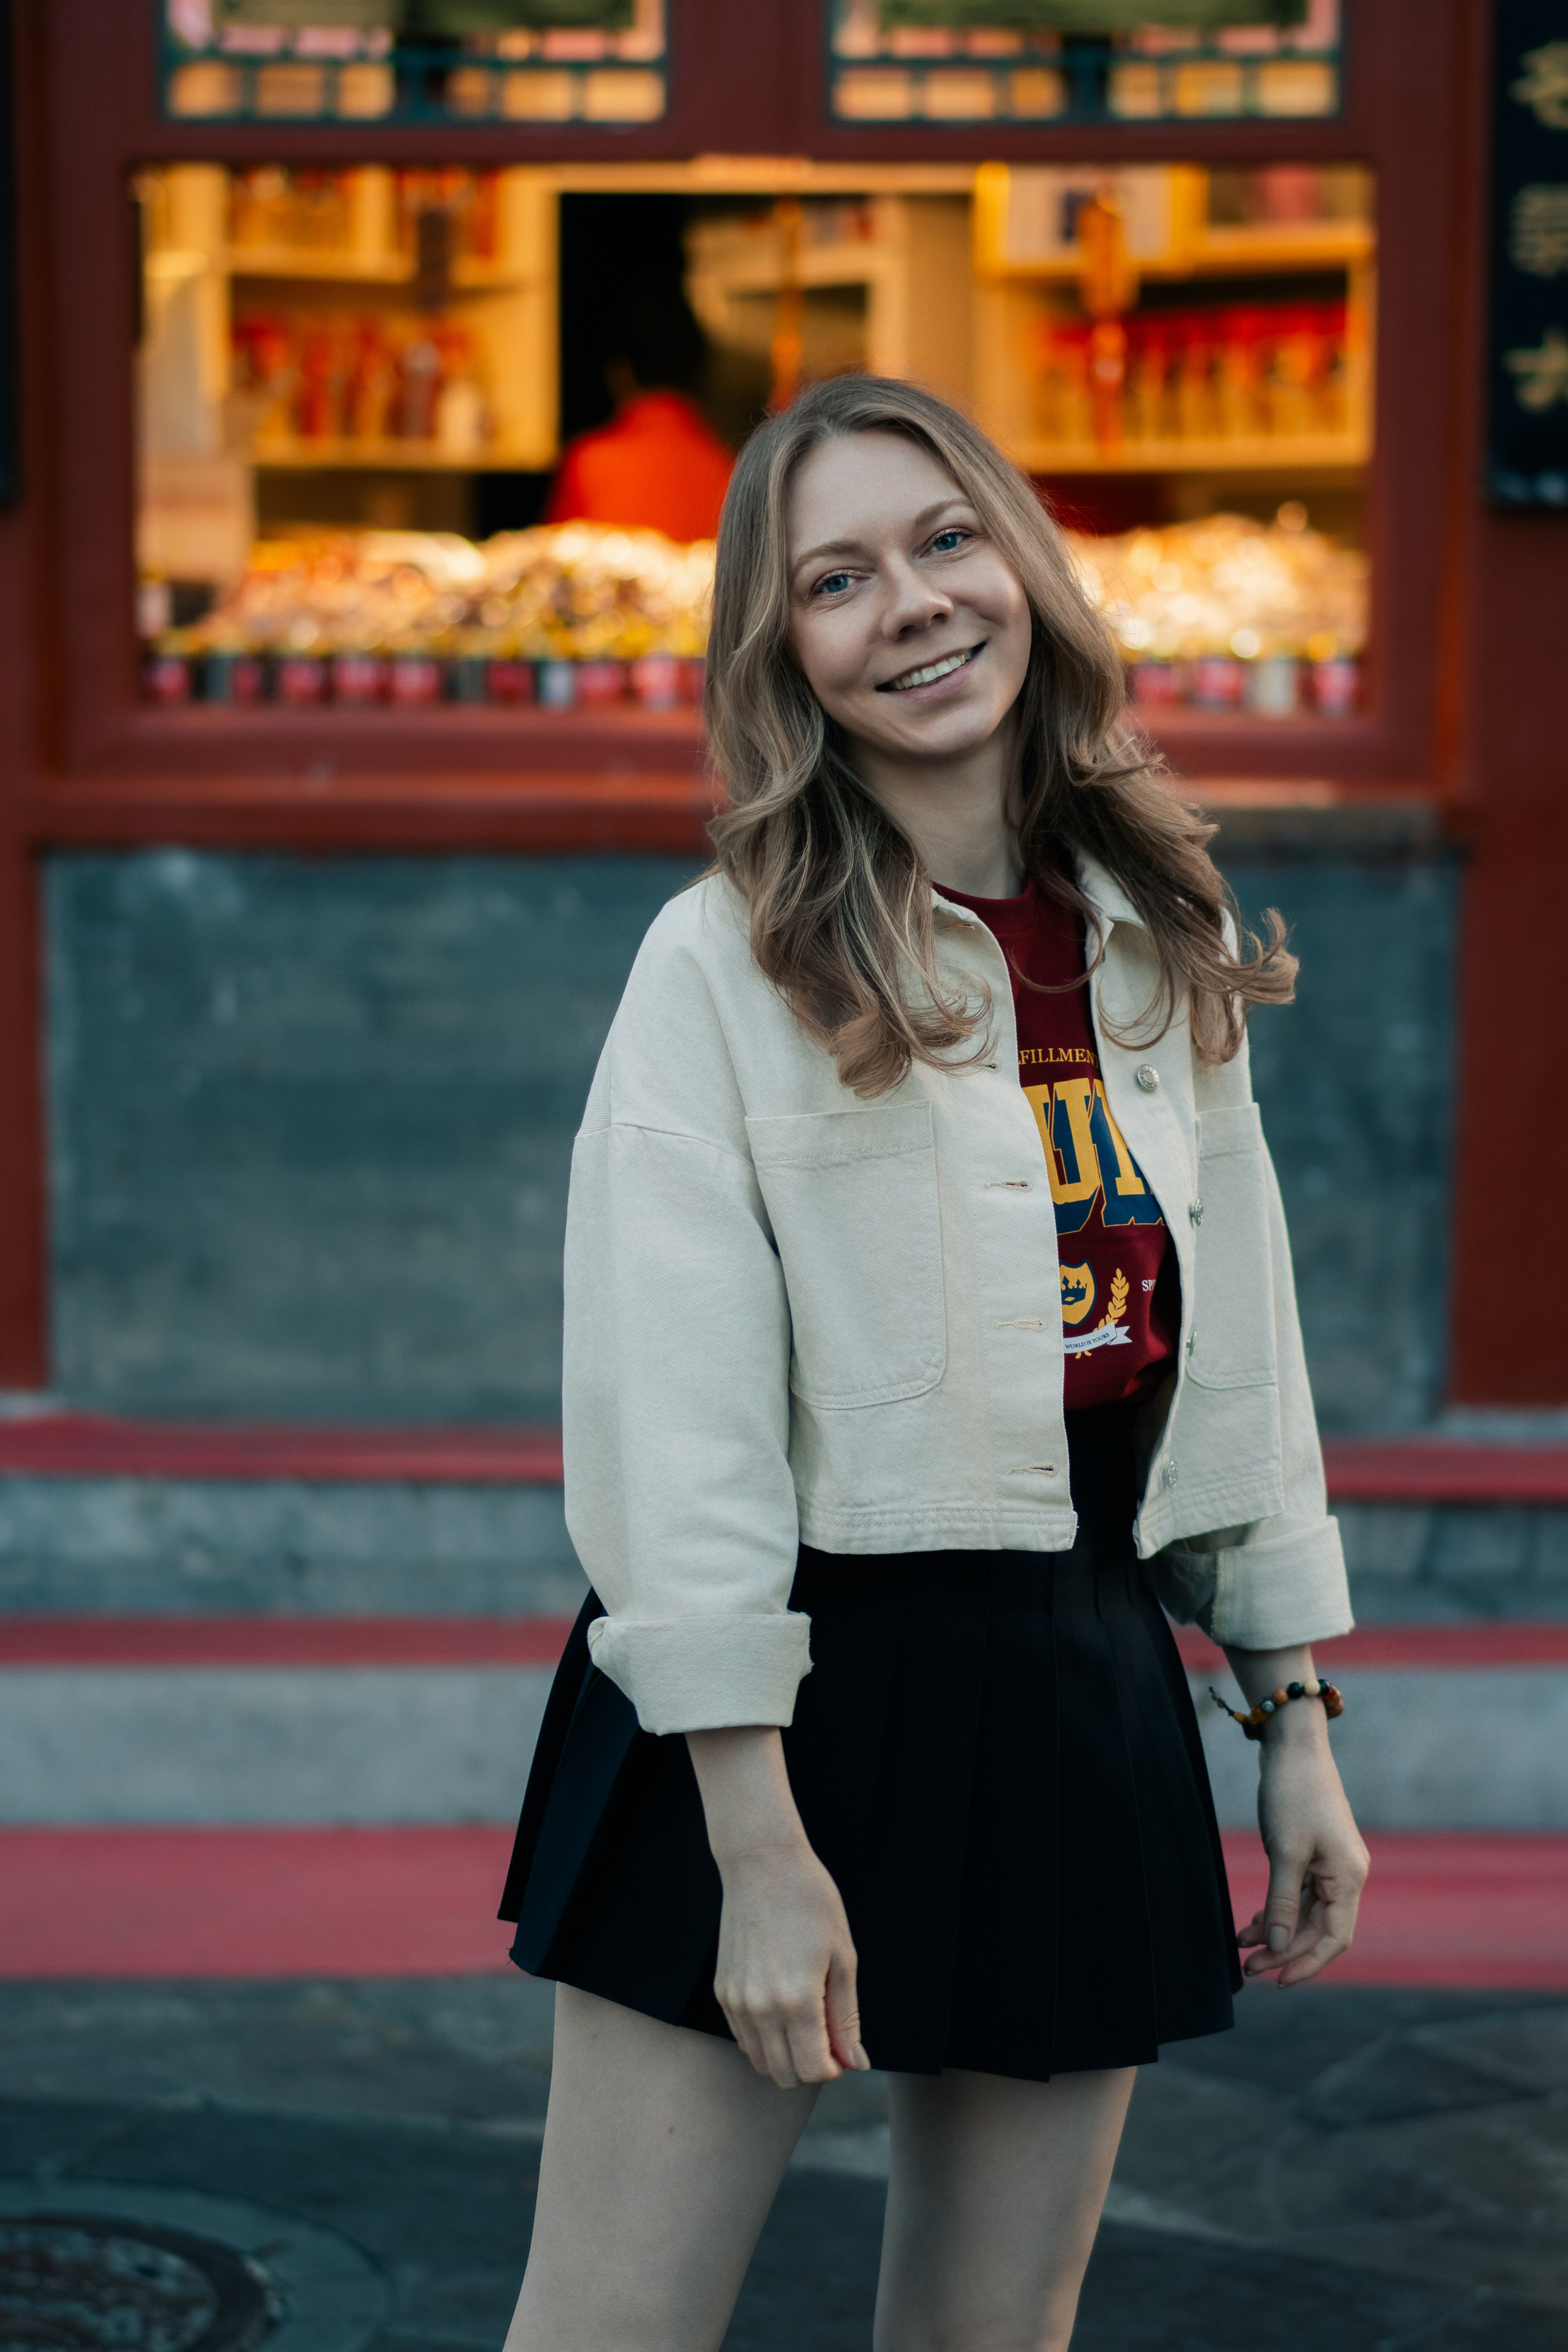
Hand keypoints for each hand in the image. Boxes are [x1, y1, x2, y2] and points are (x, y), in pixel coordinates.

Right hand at [687, 1726, 869, 2088]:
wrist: (762, 1865)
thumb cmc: (811, 1903)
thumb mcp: (843, 1958)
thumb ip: (846, 2017)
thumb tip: (856, 2063)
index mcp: (797, 2001)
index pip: (815, 2070)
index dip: (836, 2067)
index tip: (844, 2047)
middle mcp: (761, 2009)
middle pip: (785, 2074)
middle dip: (812, 2066)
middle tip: (827, 2035)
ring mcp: (737, 2002)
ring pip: (760, 2061)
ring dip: (786, 2056)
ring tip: (806, 2021)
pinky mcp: (723, 1991)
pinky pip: (743, 2038)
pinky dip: (764, 2039)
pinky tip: (782, 2009)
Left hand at [1240, 1702, 1369, 1986]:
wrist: (1293, 1746)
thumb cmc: (1293, 1794)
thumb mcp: (1284, 1852)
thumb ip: (1283, 1903)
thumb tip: (1281, 1948)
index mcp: (1348, 1878)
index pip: (1334, 1938)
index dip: (1307, 1964)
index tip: (1276, 1980)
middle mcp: (1346, 1875)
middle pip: (1319, 1930)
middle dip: (1285, 1950)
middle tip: (1248, 1967)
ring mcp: (1332, 1864)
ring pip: (1307, 1913)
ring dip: (1278, 1931)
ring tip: (1243, 1945)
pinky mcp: (1315, 1854)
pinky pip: (1300, 1893)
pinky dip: (1278, 1908)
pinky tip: (1254, 1920)